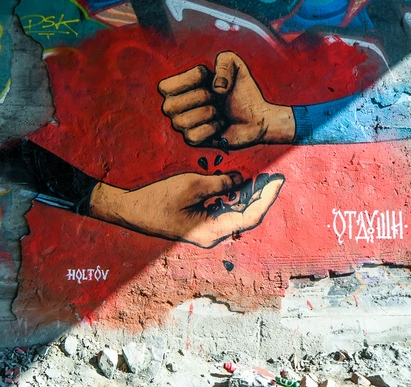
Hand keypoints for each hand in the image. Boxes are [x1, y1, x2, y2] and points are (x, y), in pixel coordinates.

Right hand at [88, 171, 284, 247]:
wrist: (131, 210)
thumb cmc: (158, 199)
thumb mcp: (191, 185)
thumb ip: (220, 183)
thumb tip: (240, 179)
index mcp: (212, 231)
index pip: (250, 216)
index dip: (267, 198)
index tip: (278, 180)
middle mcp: (213, 235)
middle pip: (247, 216)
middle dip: (262, 196)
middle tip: (274, 176)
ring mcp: (207, 231)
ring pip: (237, 214)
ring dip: (250, 196)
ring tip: (262, 177)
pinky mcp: (202, 224)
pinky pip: (226, 212)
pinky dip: (235, 197)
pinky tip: (241, 183)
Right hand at [158, 52, 294, 148]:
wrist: (257, 116)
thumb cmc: (242, 91)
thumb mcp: (235, 65)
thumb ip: (224, 61)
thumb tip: (216, 88)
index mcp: (179, 87)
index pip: (164, 87)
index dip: (187, 80)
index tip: (206, 75)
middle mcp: (177, 106)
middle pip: (170, 105)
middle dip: (200, 98)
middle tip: (216, 97)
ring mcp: (183, 125)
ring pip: (181, 122)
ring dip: (207, 113)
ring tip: (219, 110)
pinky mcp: (194, 140)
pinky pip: (193, 136)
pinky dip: (211, 128)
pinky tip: (220, 124)